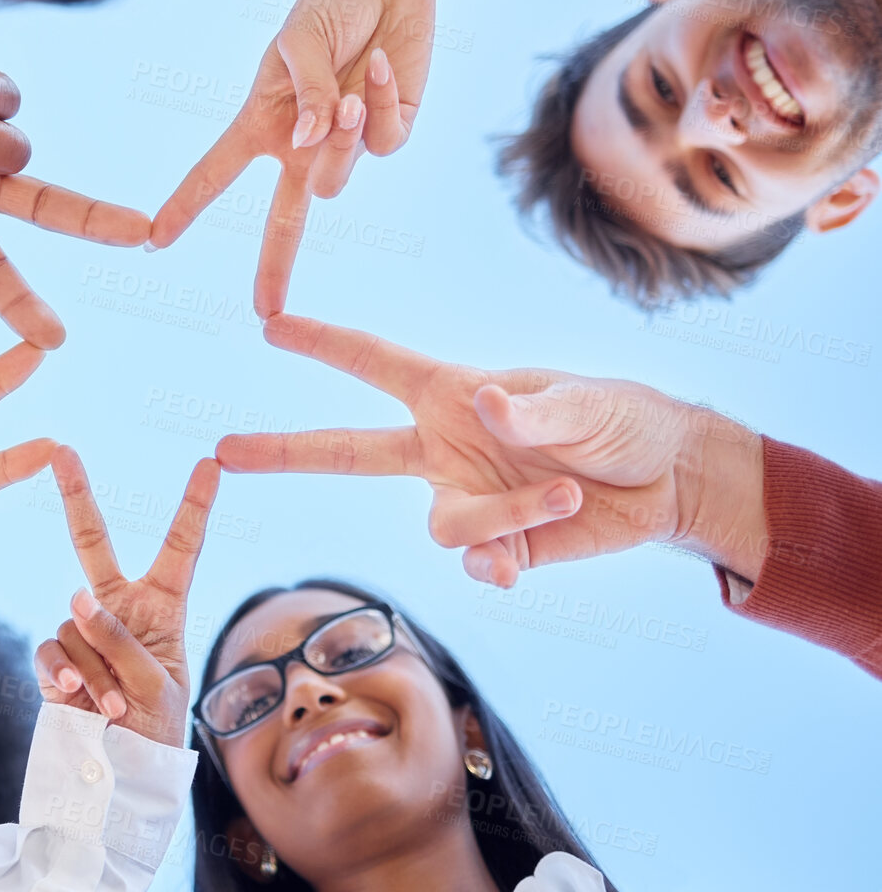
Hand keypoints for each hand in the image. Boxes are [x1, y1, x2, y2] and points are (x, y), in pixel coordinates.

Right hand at [33, 447, 219, 746]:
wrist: (123, 775)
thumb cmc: (158, 730)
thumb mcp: (158, 684)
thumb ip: (120, 639)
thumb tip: (76, 597)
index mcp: (164, 606)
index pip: (181, 547)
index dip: (195, 505)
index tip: (211, 463)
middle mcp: (120, 608)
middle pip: (93, 542)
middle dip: (76, 496)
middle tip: (63, 452)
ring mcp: (84, 631)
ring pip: (76, 623)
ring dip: (97, 668)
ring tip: (116, 705)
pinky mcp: (55, 658)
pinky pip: (51, 649)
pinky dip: (64, 673)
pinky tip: (75, 696)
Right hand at [150, 0, 432, 316]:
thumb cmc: (329, 6)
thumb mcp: (299, 40)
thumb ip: (305, 92)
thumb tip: (312, 142)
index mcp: (263, 124)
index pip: (215, 173)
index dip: (185, 206)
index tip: (155, 240)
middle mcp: (301, 145)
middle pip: (283, 221)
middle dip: (274, 266)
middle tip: (265, 312)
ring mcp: (344, 145)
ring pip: (336, 178)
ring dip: (340, 137)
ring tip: (347, 91)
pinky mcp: (387, 134)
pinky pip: (380, 145)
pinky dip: (379, 106)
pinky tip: (380, 67)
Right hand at [216, 314, 765, 586]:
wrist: (668, 482)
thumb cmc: (623, 418)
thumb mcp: (586, 404)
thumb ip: (531, 411)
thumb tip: (483, 405)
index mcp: (455, 394)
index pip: (375, 364)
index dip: (323, 344)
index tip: (271, 325)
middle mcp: (446, 447)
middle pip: (348, 451)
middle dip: (285, 450)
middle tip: (224, 451)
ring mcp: (468, 499)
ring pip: (440, 526)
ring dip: (499, 518)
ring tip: (566, 496)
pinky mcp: (500, 546)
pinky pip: (475, 564)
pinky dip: (495, 565)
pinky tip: (520, 565)